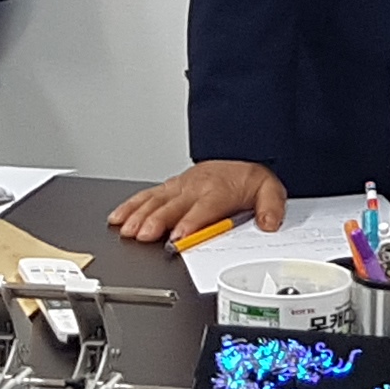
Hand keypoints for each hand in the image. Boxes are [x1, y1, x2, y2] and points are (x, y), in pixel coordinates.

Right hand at [107, 159, 283, 245]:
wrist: (239, 152)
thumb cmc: (248, 177)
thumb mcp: (270, 188)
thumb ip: (271, 206)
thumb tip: (270, 223)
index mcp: (219, 191)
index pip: (203, 209)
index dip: (190, 223)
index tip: (178, 236)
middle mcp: (196, 188)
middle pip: (174, 206)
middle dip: (157, 221)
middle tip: (144, 235)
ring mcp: (180, 187)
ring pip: (156, 200)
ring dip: (139, 214)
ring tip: (126, 229)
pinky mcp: (170, 187)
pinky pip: (147, 195)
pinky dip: (130, 205)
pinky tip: (118, 217)